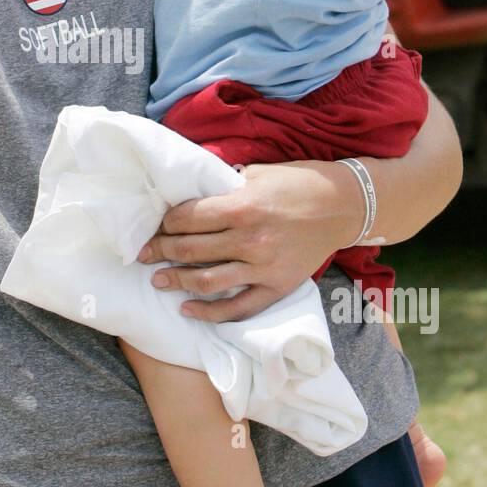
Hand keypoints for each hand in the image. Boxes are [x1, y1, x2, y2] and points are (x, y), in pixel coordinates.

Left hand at [136, 160, 363, 321]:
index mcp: (243, 205)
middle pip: (191, 249)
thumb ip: (225, 185)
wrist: (344, 205)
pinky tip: (188, 310)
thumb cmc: (299, 183)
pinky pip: (240, 308)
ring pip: (208, 281)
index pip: (188, 218)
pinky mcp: (278, 287)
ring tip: (157, 280)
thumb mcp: (258, 173)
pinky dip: (211, 313)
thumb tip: (193, 192)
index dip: (165, 224)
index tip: (152, 228)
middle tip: (142, 255)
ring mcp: (264, 266)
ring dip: (177, 281)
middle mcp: (250, 239)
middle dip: (160, 252)